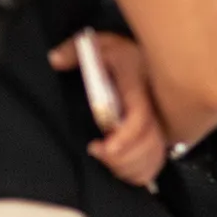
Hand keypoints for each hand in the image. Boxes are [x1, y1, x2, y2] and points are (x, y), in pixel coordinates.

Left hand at [50, 32, 168, 186]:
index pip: (140, 117)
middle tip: (98, 151)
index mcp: (139, 86)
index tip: (100, 148)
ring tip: (105, 156)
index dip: (125, 138)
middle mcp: (155, 107)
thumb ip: (74, 50)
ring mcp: (161, 123)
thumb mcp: (98, 45)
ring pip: (152, 157)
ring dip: (127, 166)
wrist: (152, 57)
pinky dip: (137, 171)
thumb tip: (54, 60)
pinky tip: (119, 163)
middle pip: (149, 144)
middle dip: (122, 158)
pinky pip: (155, 163)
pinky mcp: (162, 136)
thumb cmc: (122, 54)